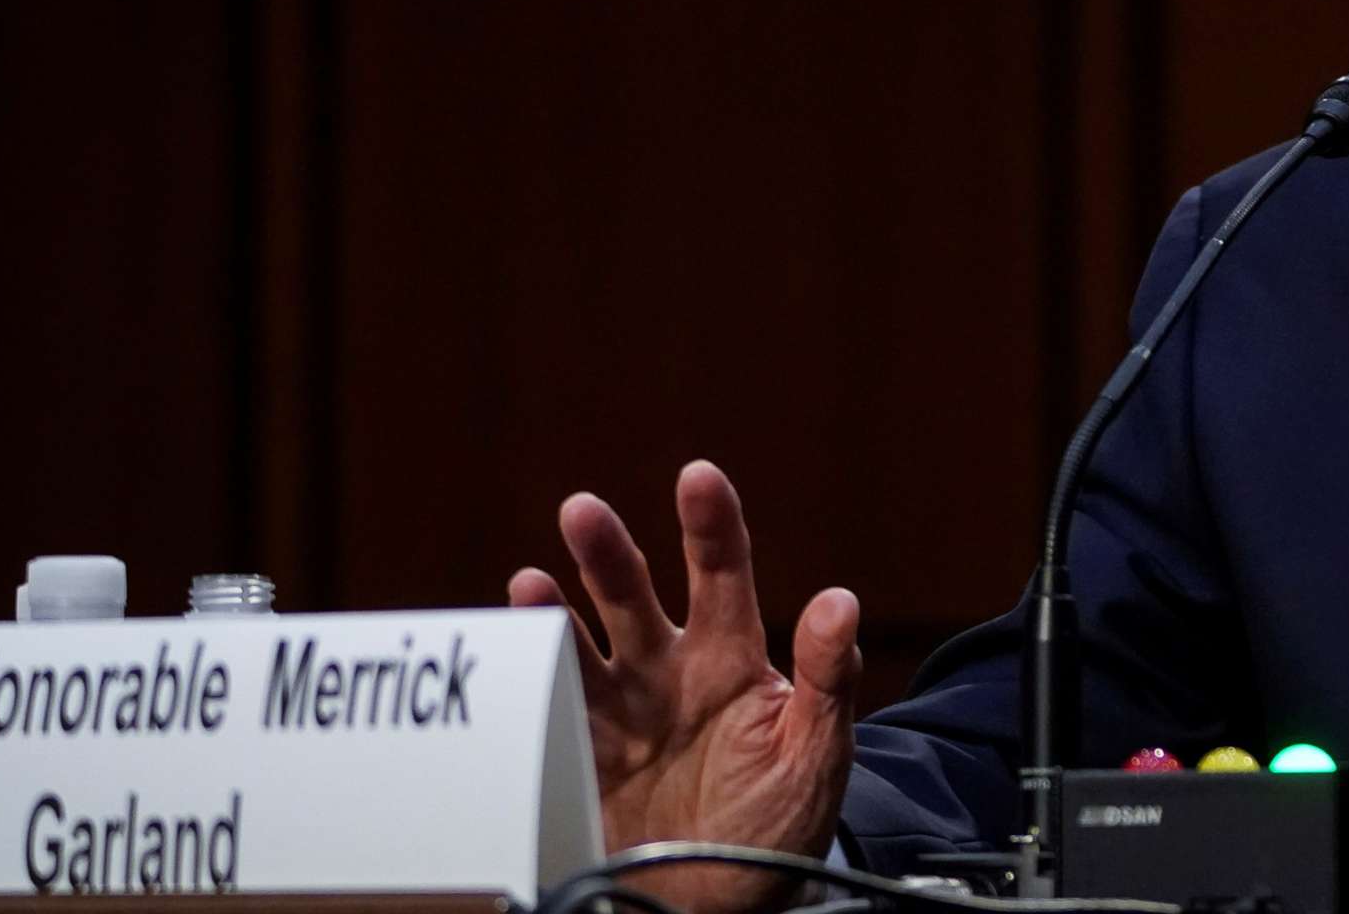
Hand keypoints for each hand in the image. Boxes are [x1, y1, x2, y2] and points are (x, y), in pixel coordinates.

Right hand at [509, 460, 859, 913]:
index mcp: (729, 657)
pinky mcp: (580, 756)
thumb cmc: (781, 821)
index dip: (710, 523)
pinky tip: (507, 651)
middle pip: (631, 594)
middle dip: (607, 552)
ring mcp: (618, 711)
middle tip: (582, 510)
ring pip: (577, 643)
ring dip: (550, 609)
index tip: (698, 477)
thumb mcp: (816, 751)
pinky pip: (543, 709)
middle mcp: (666, 670)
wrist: (724, 901)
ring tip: (529, 582)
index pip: (722, 573)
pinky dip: (521, 678)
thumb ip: (826, 677)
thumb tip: (841, 601)